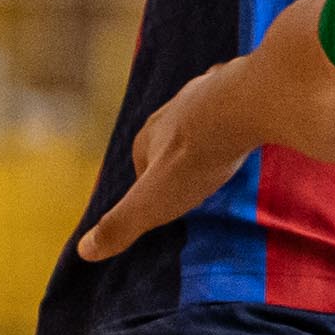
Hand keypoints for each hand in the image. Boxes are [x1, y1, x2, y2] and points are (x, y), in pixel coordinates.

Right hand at [75, 65, 267, 262]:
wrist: (242, 107)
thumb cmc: (195, 157)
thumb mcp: (153, 202)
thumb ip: (120, 225)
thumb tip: (84, 251)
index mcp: (147, 136)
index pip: (143, 166)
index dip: (156, 187)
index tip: (173, 205)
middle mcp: (172, 108)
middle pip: (173, 141)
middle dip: (184, 160)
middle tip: (203, 183)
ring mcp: (206, 92)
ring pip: (204, 120)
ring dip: (212, 136)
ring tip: (228, 158)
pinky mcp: (239, 83)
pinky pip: (236, 104)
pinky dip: (239, 118)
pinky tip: (250, 129)